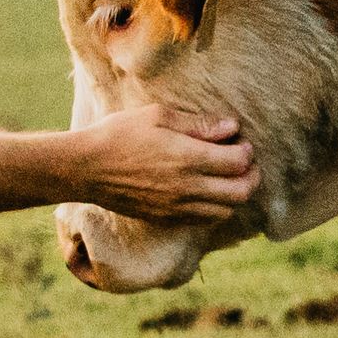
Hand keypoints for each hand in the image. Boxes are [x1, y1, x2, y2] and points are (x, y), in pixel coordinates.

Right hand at [67, 99, 260, 226]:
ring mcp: (177, 207)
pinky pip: (204, 220)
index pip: (238, 162)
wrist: (86, 168)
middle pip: (240, 192)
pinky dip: (215, 209)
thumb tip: (230, 127)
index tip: (241, 142)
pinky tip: (208, 192)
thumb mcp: (158, 116)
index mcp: (188, 158)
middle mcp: (187, 187)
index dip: (247, 152)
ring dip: (234, 195)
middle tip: (246, 164)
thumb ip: (198, 124)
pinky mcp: (166, 218)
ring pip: (226, 211)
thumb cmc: (120, 134)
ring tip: (229, 178)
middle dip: (251, 177)